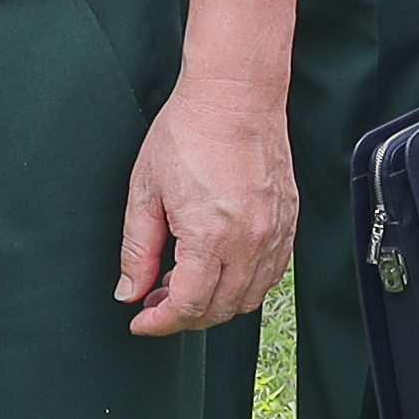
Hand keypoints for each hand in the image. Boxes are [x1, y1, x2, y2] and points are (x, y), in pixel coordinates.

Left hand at [116, 71, 296, 335]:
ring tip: (185, 281)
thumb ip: (137, 250)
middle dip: (184, 316)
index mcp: (209, 237)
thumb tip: (131, 291)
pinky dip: (243, 282)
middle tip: (157, 300)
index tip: (142, 322)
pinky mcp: (288, 221)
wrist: (235, 95)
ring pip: (249, 297)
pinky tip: (218, 265)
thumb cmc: (188, 132)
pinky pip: (271, 273)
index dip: (160, 323)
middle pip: (220, 309)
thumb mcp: (146, 191)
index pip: (188, 306)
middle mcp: (249, 242)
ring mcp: (275, 233)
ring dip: (215, 302)